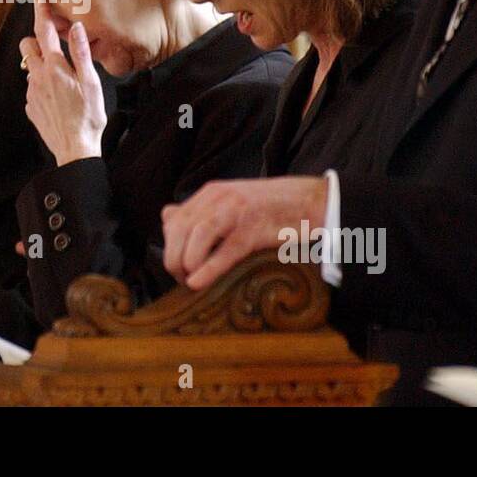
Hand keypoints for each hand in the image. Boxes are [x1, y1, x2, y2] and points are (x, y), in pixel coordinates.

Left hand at [18, 0, 106, 166]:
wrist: (74, 149)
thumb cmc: (87, 117)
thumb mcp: (91, 83)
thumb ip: (81, 53)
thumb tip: (76, 28)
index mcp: (54, 67)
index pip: (44, 31)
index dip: (41, 12)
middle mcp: (38, 77)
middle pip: (27, 46)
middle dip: (36, 41)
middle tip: (54, 47)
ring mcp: (31, 93)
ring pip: (30, 68)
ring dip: (41, 66)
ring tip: (63, 80)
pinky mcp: (30, 107)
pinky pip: (32, 88)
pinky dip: (42, 86)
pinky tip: (59, 98)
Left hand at [161, 176, 328, 290]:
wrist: (310, 201)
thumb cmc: (269, 207)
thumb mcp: (230, 202)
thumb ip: (200, 210)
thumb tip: (166, 216)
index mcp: (211, 193)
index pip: (173, 218)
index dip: (169, 245)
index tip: (176, 266)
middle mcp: (218, 198)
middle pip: (179, 227)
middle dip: (173, 257)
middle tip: (180, 278)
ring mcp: (237, 212)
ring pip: (196, 236)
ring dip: (185, 262)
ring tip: (189, 281)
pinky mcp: (255, 229)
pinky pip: (225, 251)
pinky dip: (208, 269)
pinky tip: (198, 283)